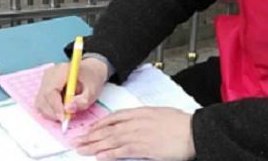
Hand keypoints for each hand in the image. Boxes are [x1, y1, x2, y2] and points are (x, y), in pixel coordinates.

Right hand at [34, 58, 107, 120]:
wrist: (91, 71)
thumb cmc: (91, 80)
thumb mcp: (92, 91)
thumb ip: (82, 100)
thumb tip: (67, 109)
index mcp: (62, 70)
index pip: (51, 90)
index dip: (55, 106)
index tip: (63, 118)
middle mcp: (50, 74)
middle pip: (43, 97)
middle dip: (53, 112)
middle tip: (66, 118)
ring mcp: (45, 79)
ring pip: (40, 101)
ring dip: (50, 112)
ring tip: (65, 114)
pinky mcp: (43, 86)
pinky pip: (41, 102)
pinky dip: (48, 110)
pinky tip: (60, 111)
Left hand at [70, 107, 195, 159]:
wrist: (191, 130)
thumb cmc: (180, 123)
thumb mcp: (160, 114)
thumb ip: (145, 118)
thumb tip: (136, 123)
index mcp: (141, 112)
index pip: (114, 117)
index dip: (99, 124)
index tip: (88, 129)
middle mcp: (137, 121)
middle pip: (109, 129)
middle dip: (90, 135)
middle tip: (75, 141)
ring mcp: (139, 134)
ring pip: (111, 139)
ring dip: (94, 145)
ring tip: (80, 149)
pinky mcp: (144, 147)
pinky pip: (122, 151)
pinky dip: (110, 153)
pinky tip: (99, 156)